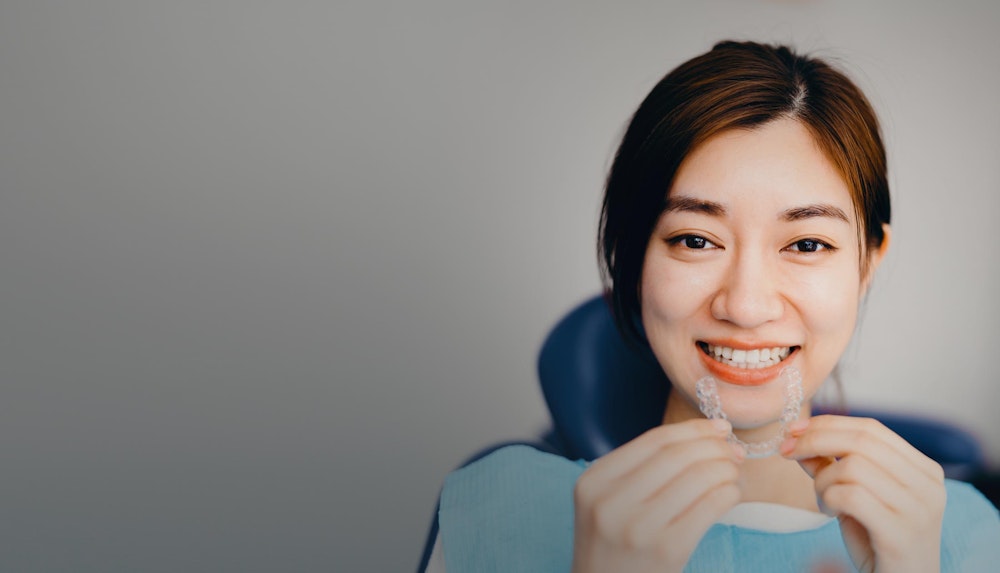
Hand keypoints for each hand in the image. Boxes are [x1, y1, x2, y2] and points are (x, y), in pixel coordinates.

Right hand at [571, 419, 743, 572]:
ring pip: (698, 478)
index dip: (693, 429)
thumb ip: (641, 471)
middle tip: (733, 450)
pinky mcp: (667, 550)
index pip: (653, 440)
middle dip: (714, 447)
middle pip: (677, 456)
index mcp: (593, 482)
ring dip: (726, 469)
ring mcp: (638, 527)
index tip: (719, 427)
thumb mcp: (607, 503)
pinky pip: (710, 507)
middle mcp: (610, 502)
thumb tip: (707, 436)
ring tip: (734, 473)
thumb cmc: (616, 547)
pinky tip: (731, 495)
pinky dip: (728, 494)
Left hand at [780, 415, 945, 572]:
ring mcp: (918, 509)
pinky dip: (828, 499)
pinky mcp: (901, 533)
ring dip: (823, 480)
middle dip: (814, 441)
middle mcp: (928, 485)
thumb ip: (833, 465)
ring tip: (824, 500)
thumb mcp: (856, 495)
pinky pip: (850, 496)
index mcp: (924, 470)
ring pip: (852, 467)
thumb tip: (799, 437)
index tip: (793, 429)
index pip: (871, 428)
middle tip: (787, 452)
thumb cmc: (878, 541)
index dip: (828, 423)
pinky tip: (831, 513)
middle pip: (861, 441)